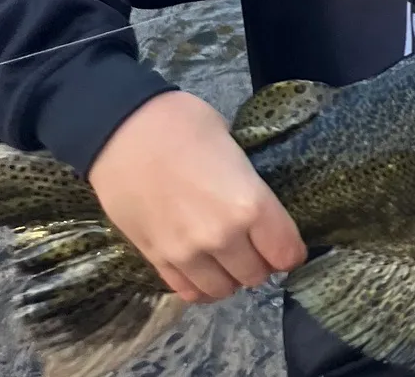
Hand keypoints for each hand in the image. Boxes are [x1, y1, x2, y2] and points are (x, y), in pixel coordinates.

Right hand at [88, 90, 305, 304]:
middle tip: (259, 246)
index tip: (289, 244)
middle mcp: (221, 238)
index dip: (292, 251)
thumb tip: (256, 201)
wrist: (122, 132)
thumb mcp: (234, 144)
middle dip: (263, 263)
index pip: (286, 252)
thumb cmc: (185, 124)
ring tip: (231, 257)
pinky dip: (201, 285)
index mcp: (249, 204)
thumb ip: (248, 184)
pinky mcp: (155, 260)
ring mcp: (185, 254)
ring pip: (222, 290)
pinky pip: (187, 291)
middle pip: (255, 275)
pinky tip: (204, 267)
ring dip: (231, 277)